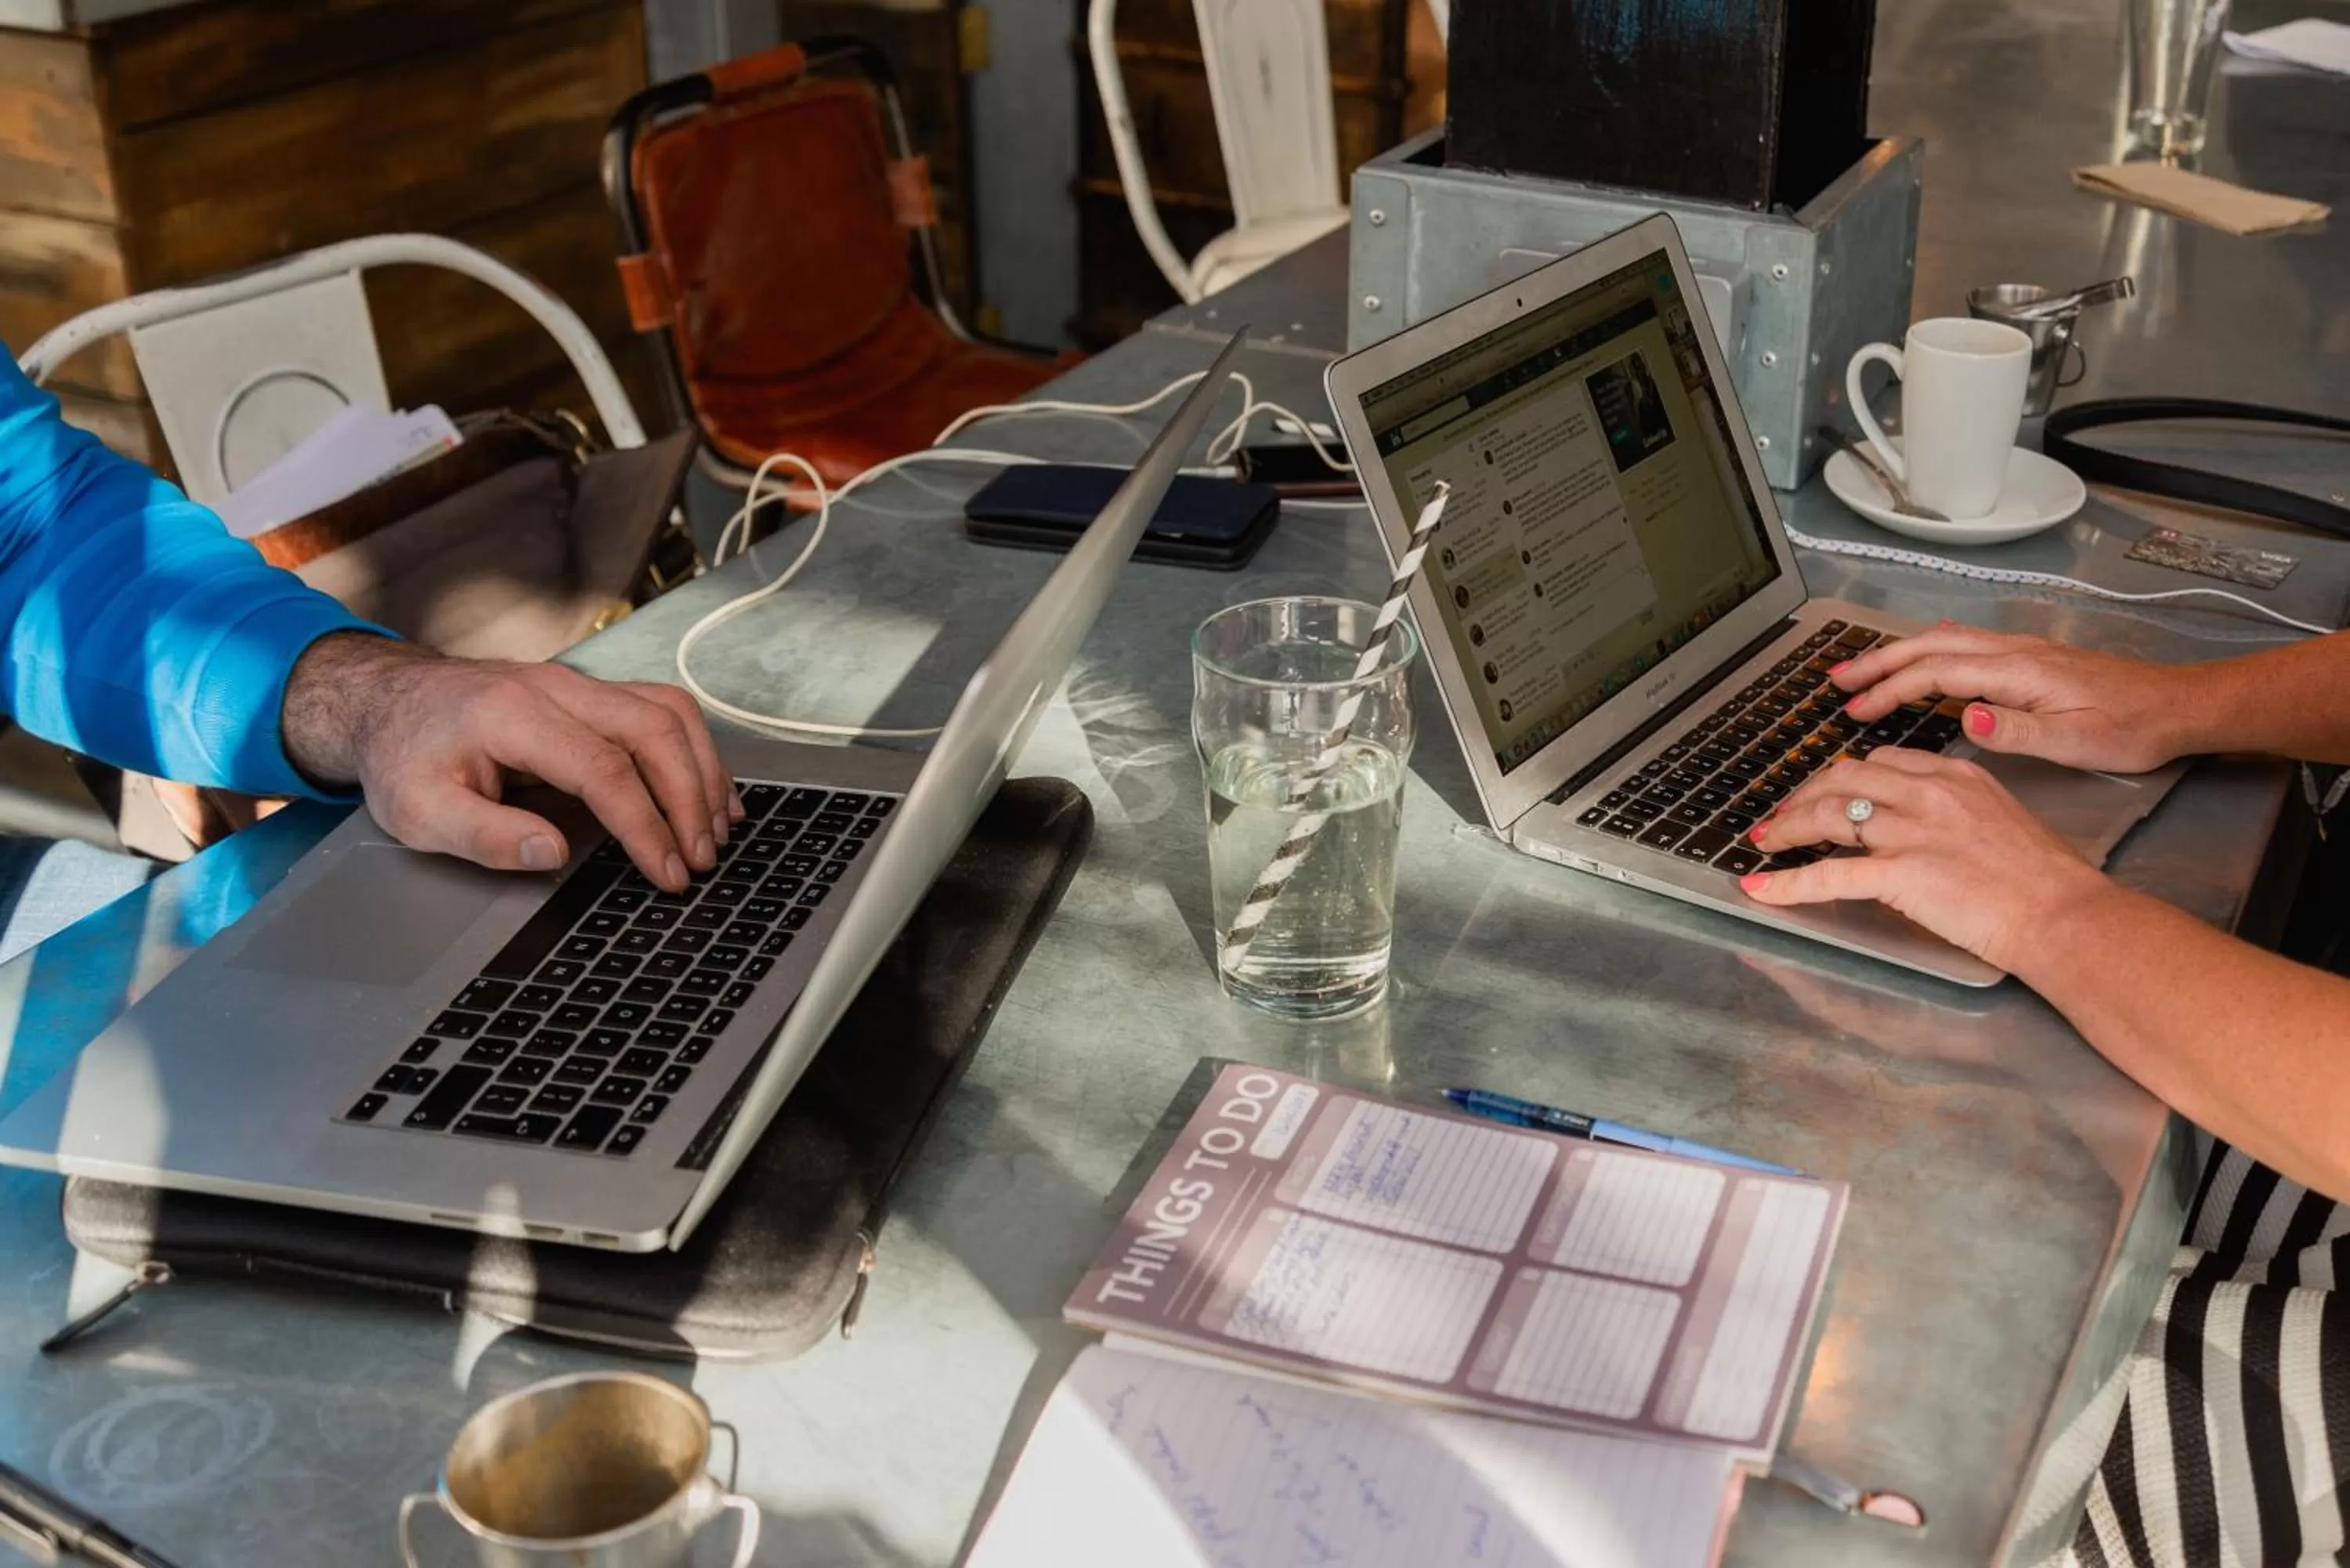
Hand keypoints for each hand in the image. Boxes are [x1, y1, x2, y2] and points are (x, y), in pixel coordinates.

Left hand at [283, 634, 738, 891]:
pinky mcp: (591, 691)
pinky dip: (693, 751)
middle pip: (653, 729)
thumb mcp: (417, 811)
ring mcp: (578, 683)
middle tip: (701, 858)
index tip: (667, 872)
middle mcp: (556, 688)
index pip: (604, 768)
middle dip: (689, 799)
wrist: (389, 700)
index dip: (645, 825)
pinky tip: (706, 792)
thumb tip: (553, 852)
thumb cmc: (404, 756)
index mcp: (512, 715)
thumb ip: (483, 835)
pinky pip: (661, 709)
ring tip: (715, 830)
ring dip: (702, 771)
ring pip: (669, 711)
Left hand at [1740, 748, 2115, 972]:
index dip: (1842, 776)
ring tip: (1765, 841)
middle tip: (1784, 815)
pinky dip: (1787, 883)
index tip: (1825, 791)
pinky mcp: (1900, 874)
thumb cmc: (2044, 880)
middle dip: (1805, 794)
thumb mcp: (2001, 820)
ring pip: (1828, 815)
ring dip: (1787, 828)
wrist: (2062, 913)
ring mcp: (1912, 831)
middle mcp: (1929, 794)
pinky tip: (1761, 888)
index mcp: (1955, 776)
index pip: (1881, 761)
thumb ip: (1958, 812)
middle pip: (1844, 777)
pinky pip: (1829, 875)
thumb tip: (1925, 824)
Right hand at [1830, 622, 2198, 772]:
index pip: (1937, 673)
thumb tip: (1967, 719)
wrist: (2177, 706)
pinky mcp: (2028, 659)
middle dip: (1878, 661)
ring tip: (1861, 670)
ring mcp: (2021, 651)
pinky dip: (1927, 651)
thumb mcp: (2078, 740)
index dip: (1891, 690)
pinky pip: (1962, 646)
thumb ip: (2019, 730)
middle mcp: (2013, 652)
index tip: (1856, 710)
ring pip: (1944, 641)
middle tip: (1836, 679)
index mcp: (2017, 671)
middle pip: (1930, 646)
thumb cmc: (2131, 729)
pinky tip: (1919, 661)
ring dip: (1898, 653)